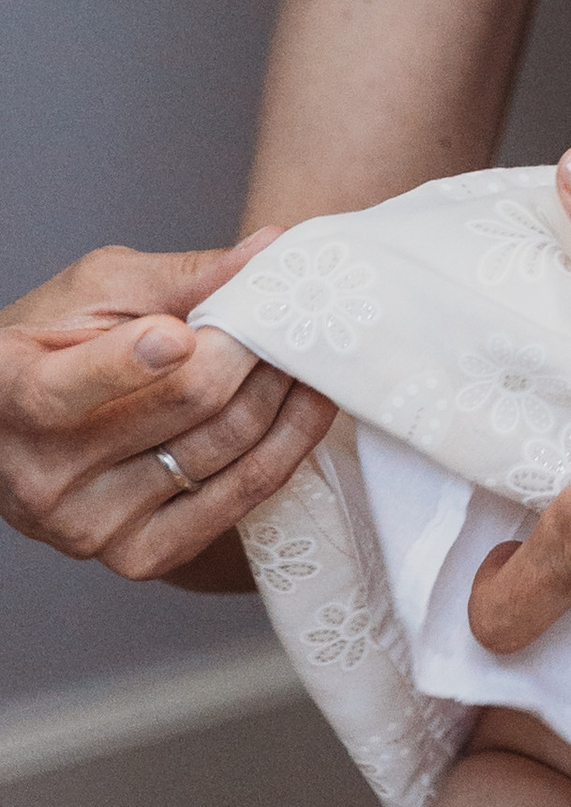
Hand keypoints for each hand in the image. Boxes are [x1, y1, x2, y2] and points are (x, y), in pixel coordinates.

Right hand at [0, 239, 337, 578]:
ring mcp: (91, 527)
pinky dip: (287, 443)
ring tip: (305, 348)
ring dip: (283, 389)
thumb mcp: (98, 292)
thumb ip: (180, 276)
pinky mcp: (140, 557)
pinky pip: (241, 497)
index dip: (130, 360)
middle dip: (252, 347)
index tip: (178, 334)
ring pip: (226, 448)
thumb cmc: (56, 345)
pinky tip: (303, 402)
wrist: (23, 434)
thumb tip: (268, 250)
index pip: (70, 387)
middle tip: (290, 311)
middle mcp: (44, 476)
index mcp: (10, 396)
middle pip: (184, 405)